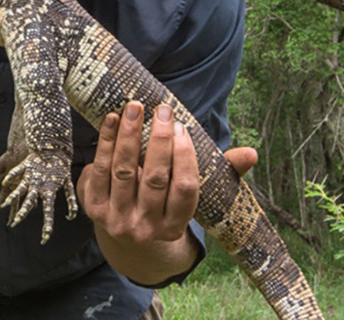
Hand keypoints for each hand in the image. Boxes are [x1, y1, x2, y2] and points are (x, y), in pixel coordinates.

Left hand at [76, 100, 257, 284]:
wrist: (125, 236)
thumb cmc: (167, 202)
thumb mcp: (191, 195)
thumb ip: (223, 173)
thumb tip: (251, 154)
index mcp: (174, 226)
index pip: (184, 189)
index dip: (184, 156)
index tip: (182, 128)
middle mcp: (145, 228)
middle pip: (154, 178)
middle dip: (159, 140)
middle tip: (163, 110)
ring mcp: (116, 219)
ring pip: (124, 171)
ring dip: (129, 135)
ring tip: (135, 107)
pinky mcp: (92, 207)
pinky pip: (99, 169)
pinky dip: (106, 141)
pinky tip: (113, 119)